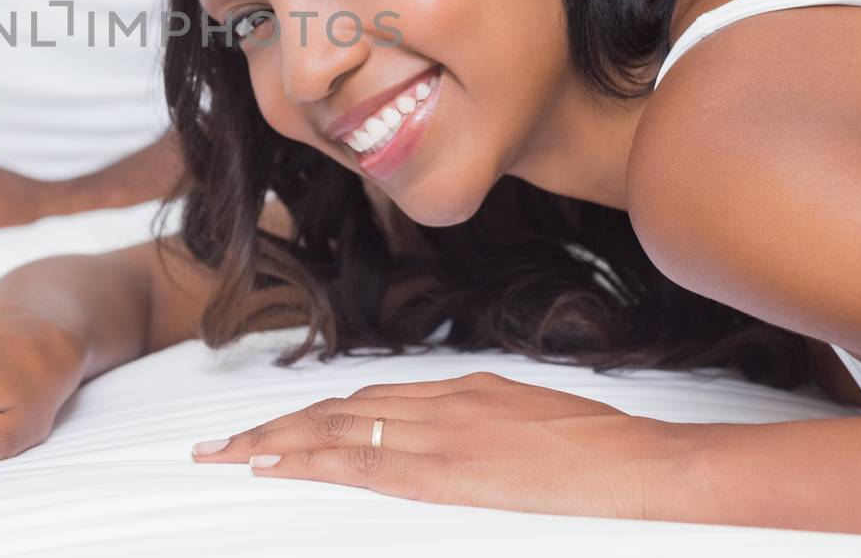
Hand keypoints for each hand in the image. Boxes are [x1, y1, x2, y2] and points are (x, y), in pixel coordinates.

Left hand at [192, 372, 677, 519]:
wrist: (642, 463)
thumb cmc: (604, 449)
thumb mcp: (534, 420)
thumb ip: (487, 422)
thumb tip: (459, 435)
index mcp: (462, 389)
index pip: (368, 399)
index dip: (315, 414)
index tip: (275, 427)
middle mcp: (440, 402)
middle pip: (337, 410)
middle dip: (274, 427)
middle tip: (219, 446)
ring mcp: (439, 431)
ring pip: (335, 429)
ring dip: (273, 442)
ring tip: (225, 455)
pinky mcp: (445, 470)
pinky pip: (360, 463)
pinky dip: (308, 461)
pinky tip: (270, 465)